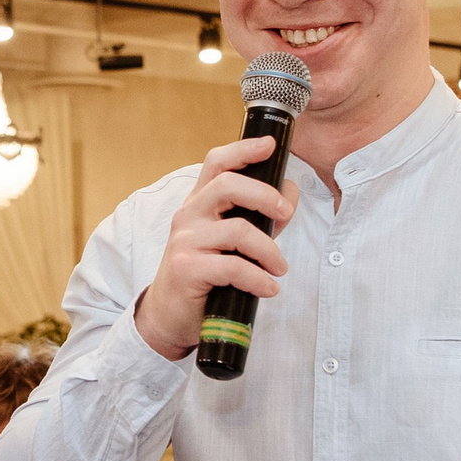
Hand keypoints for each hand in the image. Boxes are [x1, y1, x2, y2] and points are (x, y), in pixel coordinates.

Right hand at [134, 136, 302, 360]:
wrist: (171, 314)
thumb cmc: (206, 275)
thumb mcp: (231, 242)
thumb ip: (259, 218)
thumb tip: (289, 197)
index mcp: (199, 203)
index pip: (216, 164)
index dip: (243, 149)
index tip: (268, 145)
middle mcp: (188, 216)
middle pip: (227, 185)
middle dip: (265, 196)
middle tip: (285, 212)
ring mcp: (185, 241)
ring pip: (238, 230)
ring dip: (269, 251)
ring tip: (279, 269)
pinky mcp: (187, 268)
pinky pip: (234, 267)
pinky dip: (259, 279)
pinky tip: (268, 288)